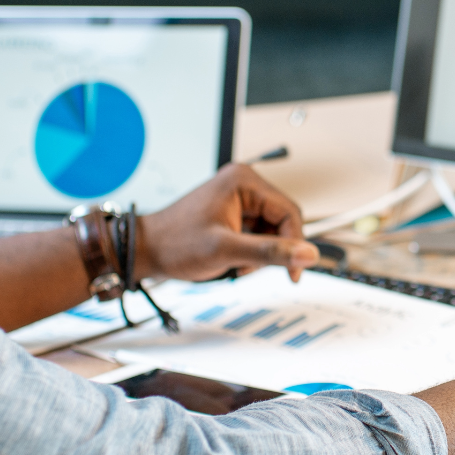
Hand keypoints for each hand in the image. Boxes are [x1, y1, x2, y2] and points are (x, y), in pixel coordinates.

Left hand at [135, 163, 318, 282]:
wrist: (146, 250)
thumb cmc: (175, 243)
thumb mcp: (226, 250)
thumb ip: (270, 252)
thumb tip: (308, 254)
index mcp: (244, 181)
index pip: (289, 213)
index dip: (295, 245)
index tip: (293, 272)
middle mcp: (243, 183)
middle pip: (282, 221)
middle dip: (272, 249)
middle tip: (252, 268)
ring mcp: (237, 197)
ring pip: (271, 230)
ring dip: (261, 252)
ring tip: (237, 264)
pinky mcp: (233, 211)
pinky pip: (257, 232)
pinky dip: (251, 251)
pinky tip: (233, 259)